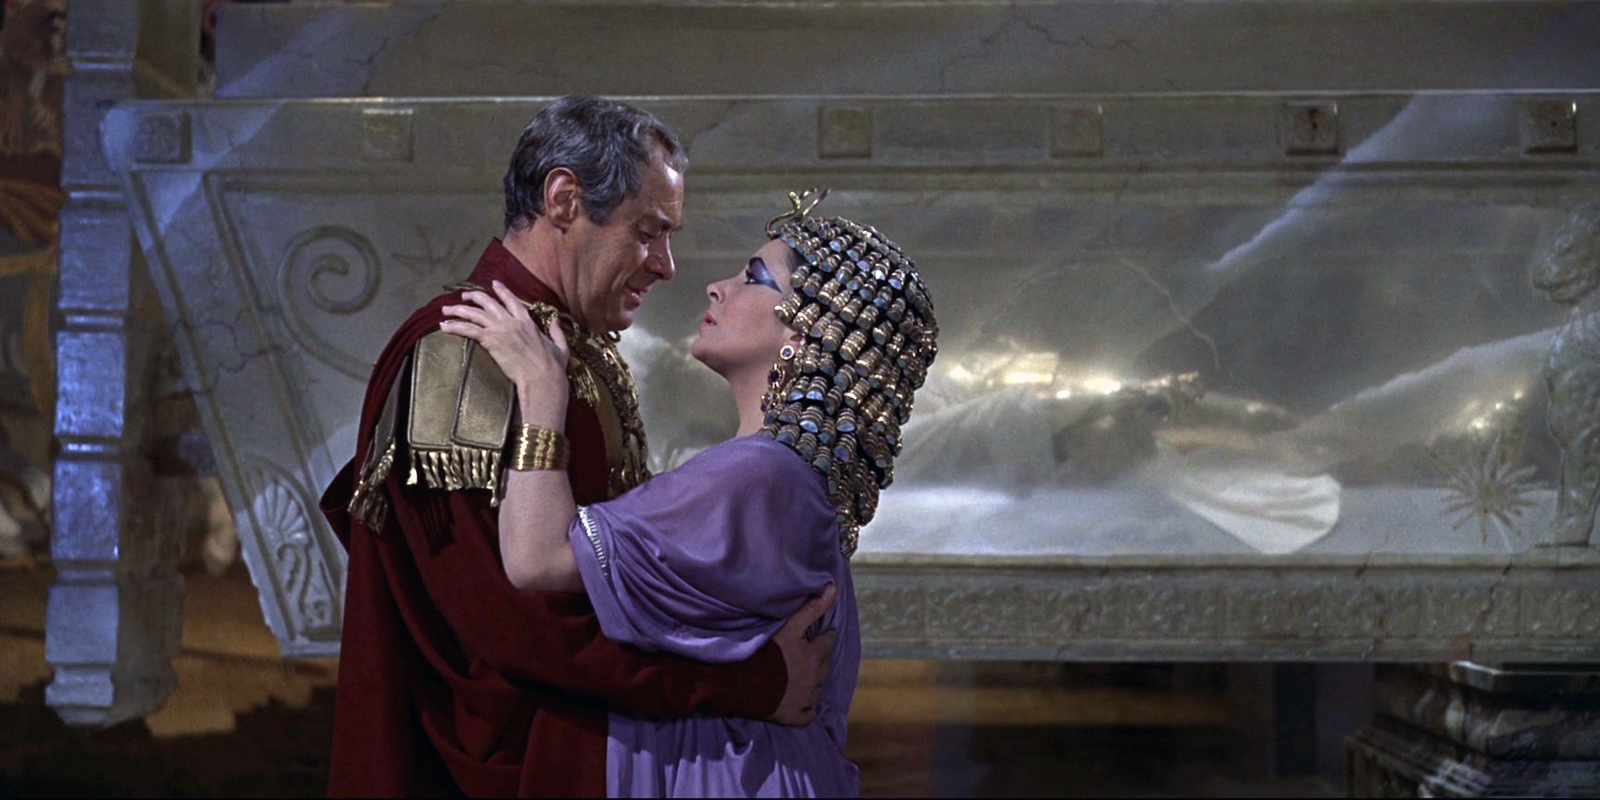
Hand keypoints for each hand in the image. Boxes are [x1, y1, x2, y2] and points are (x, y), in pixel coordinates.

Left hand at [440, 280, 569, 426]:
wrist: (542, 378)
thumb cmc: (553, 368)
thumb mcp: (561, 347)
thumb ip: (557, 332)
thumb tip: (556, 320)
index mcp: (528, 322)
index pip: (512, 300)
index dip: (502, 291)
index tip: (493, 284)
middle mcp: (512, 321)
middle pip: (488, 303)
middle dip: (473, 297)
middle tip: (462, 297)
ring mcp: (501, 330)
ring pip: (474, 314)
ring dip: (458, 310)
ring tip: (445, 310)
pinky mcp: (491, 341)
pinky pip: (469, 330)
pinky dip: (455, 327)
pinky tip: (444, 326)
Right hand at [768, 584, 837, 726]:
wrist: (744, 684)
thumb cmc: (767, 653)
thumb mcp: (789, 628)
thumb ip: (811, 609)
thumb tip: (834, 588)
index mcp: (815, 657)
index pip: (828, 642)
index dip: (825, 637)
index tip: (822, 634)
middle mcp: (815, 678)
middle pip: (824, 667)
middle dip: (820, 660)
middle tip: (809, 655)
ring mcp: (805, 699)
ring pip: (816, 691)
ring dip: (812, 684)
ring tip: (801, 678)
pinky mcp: (793, 715)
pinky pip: (807, 715)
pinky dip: (806, 709)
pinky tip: (801, 705)